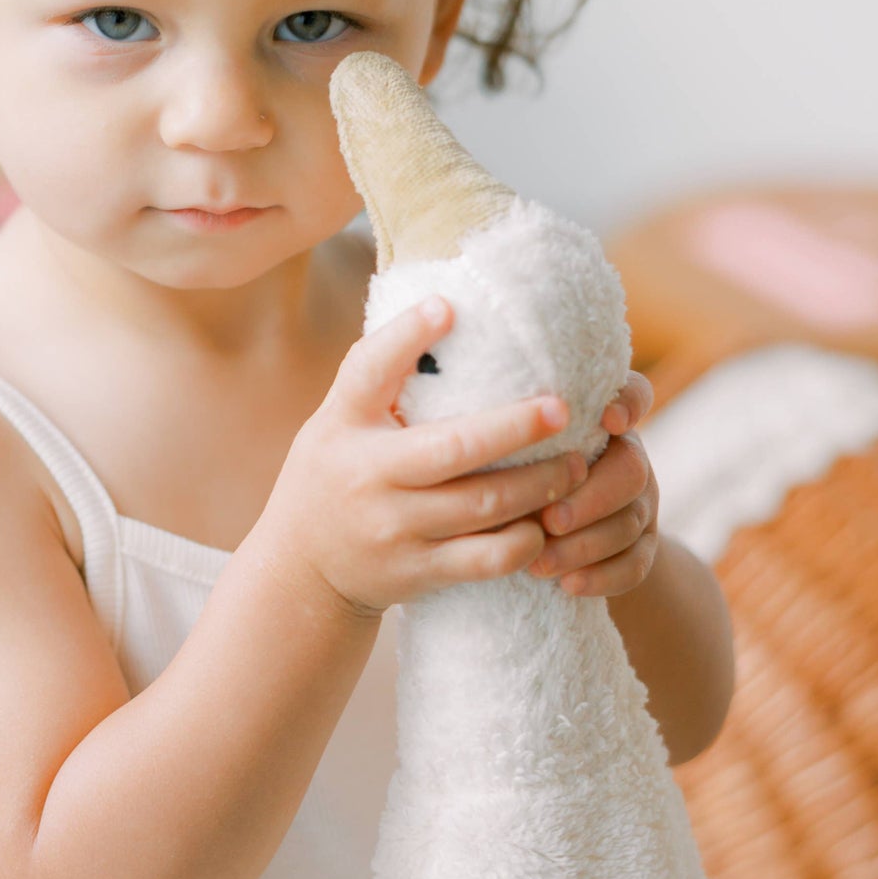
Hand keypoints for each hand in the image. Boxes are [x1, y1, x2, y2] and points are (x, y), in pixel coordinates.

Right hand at [263, 296, 590, 620]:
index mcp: (346, 424)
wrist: (302, 569)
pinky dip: (525, 541)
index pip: (369, 371)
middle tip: (563, 410)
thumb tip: (445, 306)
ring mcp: (394, 529)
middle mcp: (368, 475)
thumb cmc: (337, 472)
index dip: (407, 336)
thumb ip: (380, 374)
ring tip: (576, 467)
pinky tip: (545, 523)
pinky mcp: (418, 572)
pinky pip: (486, 560)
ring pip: (483, 506)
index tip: (449, 307)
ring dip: (539, 484)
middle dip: (518, 427)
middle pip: (454, 448)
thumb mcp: (339, 419)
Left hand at [527, 371, 659, 596]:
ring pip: (631, 521)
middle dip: (589, 498)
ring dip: (585, 544)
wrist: (540, 539)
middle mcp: (627, 455)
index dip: (628, 404)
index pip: (634, 393)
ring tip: (540, 562)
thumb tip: (470, 432)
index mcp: (599, 420)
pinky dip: (603, 577)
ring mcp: (640, 503)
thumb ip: (506, 438)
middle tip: (548, 520)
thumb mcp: (507, 453)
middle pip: (632, 469)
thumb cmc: (506, 478)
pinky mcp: (643, 547)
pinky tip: (569, 585)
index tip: (607, 421)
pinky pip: (637, 564)